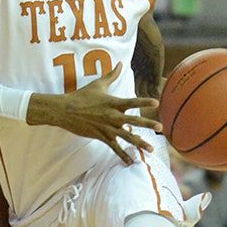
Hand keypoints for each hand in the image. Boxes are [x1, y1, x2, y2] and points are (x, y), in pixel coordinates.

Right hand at [26, 62, 160, 163]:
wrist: (66, 111)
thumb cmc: (82, 96)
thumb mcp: (98, 84)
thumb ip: (112, 75)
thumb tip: (120, 63)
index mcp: (113, 102)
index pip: (132, 101)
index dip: (144, 101)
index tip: (156, 103)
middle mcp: (112, 116)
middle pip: (133, 120)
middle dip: (147, 124)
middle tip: (160, 127)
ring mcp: (107, 128)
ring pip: (127, 137)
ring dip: (140, 143)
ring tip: (151, 149)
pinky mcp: (102, 137)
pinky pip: (115, 148)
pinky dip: (123, 155)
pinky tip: (131, 162)